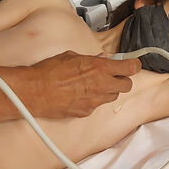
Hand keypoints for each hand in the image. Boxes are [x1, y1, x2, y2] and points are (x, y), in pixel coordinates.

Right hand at [20, 51, 141, 118]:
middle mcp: (101, 85)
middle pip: (126, 86)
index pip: (130, 68)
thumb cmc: (49, 72)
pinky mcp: (85, 112)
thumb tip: (100, 58)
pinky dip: (93, 100)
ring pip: (112, 97)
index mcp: (100, 68)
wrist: (34, 91)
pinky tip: (80, 95)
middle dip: (122, 80)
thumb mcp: (72, 56)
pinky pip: (96, 106)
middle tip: (113, 76)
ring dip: (108, 91)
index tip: (133, 65)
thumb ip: (91, 59)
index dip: (134, 66)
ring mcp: (95, 101)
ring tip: (93, 85)